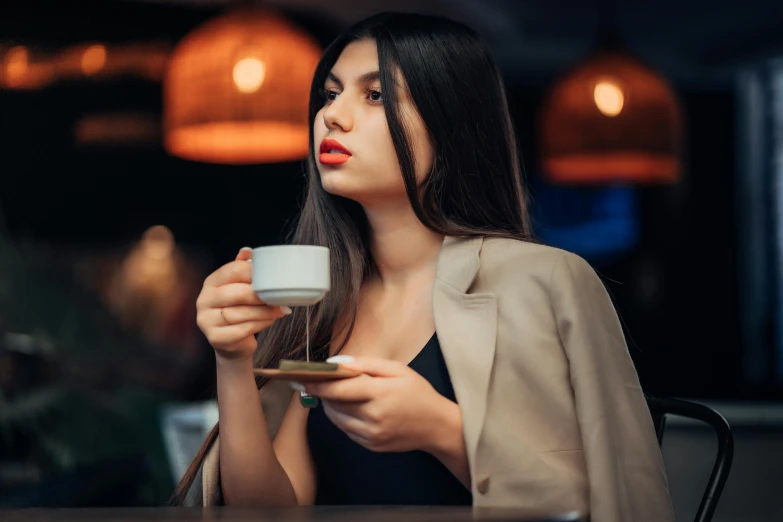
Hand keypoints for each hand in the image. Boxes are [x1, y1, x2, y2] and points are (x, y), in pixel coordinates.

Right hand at [196, 247, 291, 361]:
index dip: (255, 273)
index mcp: (211, 283)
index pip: (233, 270)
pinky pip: (243, 329)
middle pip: (237, 293)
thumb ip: (242, 269)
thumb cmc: (238, 311)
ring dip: (265, 311)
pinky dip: (260, 324)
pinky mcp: (216, 338)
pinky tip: (269, 321)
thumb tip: (248, 251)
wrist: (231, 343)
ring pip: (241, 313)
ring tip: (279, 310)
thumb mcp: (238, 288)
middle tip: (278, 297)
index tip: (272, 277)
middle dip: (261, 295)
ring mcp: (207, 320)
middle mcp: (204, 300)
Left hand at [301, 357, 457, 453]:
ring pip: (337, 420)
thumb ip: (366, 364)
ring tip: (338, 394)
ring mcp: (371, 435)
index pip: (339, 390)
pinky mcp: (371, 446)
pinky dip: (344, 418)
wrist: (436, 426)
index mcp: (380, 394)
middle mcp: (373, 417)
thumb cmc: (418, 393)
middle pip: (334, 405)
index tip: (302, 378)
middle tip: (318, 382)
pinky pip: (347, 431)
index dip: (317, 384)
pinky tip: (353, 409)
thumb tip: (338, 362)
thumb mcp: (397, 370)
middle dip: (323, 393)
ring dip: (331, 406)